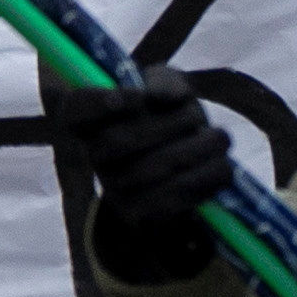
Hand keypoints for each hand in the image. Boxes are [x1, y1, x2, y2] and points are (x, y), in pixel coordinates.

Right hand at [34, 64, 232, 282]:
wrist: (175, 171)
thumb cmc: (164, 116)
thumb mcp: (162, 87)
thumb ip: (164, 81)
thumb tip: (171, 97)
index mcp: (90, 118)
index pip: (77, 109)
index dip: (99, 103)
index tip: (133, 97)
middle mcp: (93, 156)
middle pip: (119, 141)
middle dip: (168, 124)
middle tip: (196, 113)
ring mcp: (116, 189)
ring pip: (153, 169)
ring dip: (196, 149)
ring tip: (219, 137)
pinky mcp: (142, 215)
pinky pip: (175, 196)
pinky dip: (206, 177)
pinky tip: (220, 162)